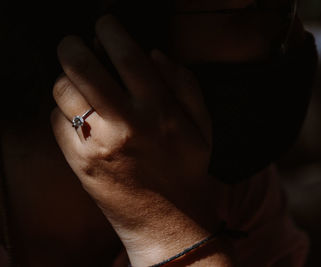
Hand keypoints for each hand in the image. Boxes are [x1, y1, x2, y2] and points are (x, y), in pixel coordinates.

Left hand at [51, 15, 227, 265]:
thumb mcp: (202, 126)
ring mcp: (98, 145)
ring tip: (77, 82)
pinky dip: (63, 110)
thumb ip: (185, 84)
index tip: (105, 24)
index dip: (111, 30)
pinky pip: (57, 121)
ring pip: (63, 91)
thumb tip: (155, 54)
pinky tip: (79, 115)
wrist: (169, 220)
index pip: (127, 55)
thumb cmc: (186, 170)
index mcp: (159, 110)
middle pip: (81, 66)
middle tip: (74, 44)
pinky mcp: (79, 164)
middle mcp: (126, 123)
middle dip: (72, 46)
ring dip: (66, 78)